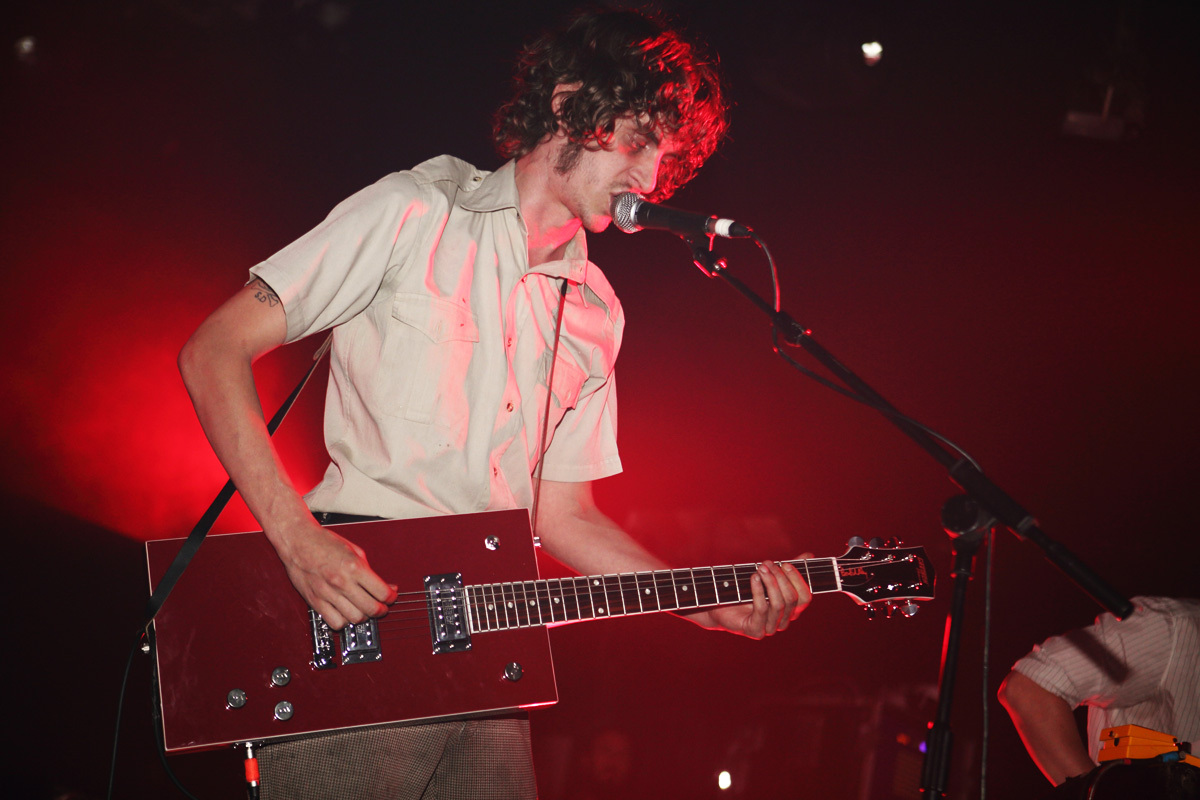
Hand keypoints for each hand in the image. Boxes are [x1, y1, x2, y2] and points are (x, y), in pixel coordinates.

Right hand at [269, 517, 396, 629]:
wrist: (298, 541)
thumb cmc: (324, 542)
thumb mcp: (354, 550)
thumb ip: (369, 570)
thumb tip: (385, 586)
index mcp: (354, 567)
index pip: (382, 592)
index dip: (391, 597)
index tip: (391, 597)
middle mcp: (341, 582)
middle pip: (371, 608)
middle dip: (381, 610)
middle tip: (382, 607)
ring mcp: (327, 593)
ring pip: (355, 618)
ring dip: (364, 617)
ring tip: (364, 610)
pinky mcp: (315, 601)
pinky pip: (335, 622)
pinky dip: (344, 622)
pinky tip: (346, 614)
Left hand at [702, 555, 812, 638]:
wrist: (719, 605)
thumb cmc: (745, 590)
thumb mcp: (768, 577)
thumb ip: (788, 568)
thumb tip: (808, 555)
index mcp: (790, 610)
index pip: (805, 597)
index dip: (798, 579)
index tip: (786, 563)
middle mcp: (783, 621)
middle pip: (792, 599)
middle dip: (781, 578)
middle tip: (767, 563)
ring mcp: (770, 628)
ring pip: (779, 604)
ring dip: (770, 582)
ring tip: (760, 568)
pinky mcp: (755, 630)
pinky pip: (762, 609)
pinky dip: (758, 591)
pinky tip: (753, 578)